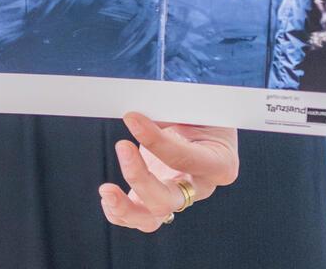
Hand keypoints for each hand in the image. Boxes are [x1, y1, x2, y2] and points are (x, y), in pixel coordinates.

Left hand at [98, 112, 237, 232]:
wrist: (202, 125)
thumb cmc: (202, 114)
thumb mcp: (196, 106)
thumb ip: (171, 112)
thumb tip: (137, 118)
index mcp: (219, 163)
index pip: (188, 160)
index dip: (158, 142)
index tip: (132, 119)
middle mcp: (199, 187)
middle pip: (170, 200)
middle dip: (141, 178)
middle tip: (122, 145)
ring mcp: (177, 197)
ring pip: (153, 219)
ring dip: (126, 209)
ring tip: (106, 190)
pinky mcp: (157, 199)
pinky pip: (139, 217)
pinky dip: (120, 213)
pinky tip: (108, 197)